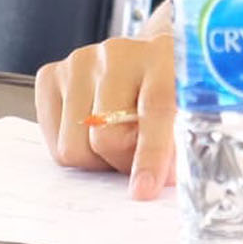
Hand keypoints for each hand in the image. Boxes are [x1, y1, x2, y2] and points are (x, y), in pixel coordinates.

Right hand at [35, 34, 176, 196]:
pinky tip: (92, 131)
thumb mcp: (191, 107)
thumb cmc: (170, 87)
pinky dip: (75, 149)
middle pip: (106, 137)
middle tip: (138, 159)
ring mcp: (80, 62)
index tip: (145, 189)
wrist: (148, 55)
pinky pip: (53, 142)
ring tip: (117, 141)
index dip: (151, 153)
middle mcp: (117, 54)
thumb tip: (165, 181)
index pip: (156, 107)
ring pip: (74, 147)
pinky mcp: (51, 74)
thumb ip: (183, 140)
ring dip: (98, 159)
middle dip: (123, 162)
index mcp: (162, 55)